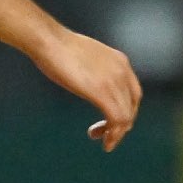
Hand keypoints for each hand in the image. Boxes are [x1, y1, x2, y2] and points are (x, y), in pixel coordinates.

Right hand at [32, 29, 141, 149]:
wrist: (49, 41)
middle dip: (121, 126)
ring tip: (103, 141)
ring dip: (116, 134)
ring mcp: (113, 81)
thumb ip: (96, 72)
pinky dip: (113, 134)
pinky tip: (104, 142)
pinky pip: (117, 119)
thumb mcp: (87, 60)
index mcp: (120, 62)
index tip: (110, 121)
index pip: (133, 94)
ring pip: (125, 117)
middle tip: (106, 136)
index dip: (126, 112)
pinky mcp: (101, 92)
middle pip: (132, 107)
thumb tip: (91, 83)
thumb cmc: (59, 49)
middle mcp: (122, 71)